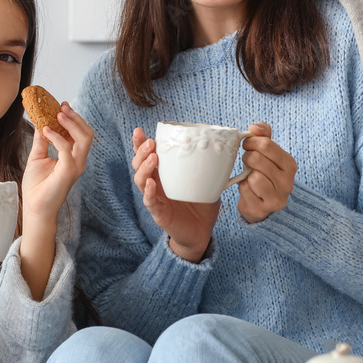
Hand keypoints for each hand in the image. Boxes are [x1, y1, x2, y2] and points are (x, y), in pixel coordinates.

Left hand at [22, 102, 93, 222]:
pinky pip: (67, 148)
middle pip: (87, 133)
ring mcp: (76, 166)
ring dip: (71, 123)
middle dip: (75, 117)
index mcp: (73, 157)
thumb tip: (40, 123)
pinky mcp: (69, 171)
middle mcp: (78, 161)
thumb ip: (42, 141)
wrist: (35, 207)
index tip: (61, 105)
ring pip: (84, 138)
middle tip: (62, 106)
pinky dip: (57, 137)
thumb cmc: (37, 187)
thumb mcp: (37, 157)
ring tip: (57, 114)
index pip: (79, 133)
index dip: (72, 118)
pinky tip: (45, 130)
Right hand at [131, 127, 219, 262]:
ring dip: (144, 168)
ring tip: (153, 158)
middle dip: (141, 152)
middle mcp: (155, 184)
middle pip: (139, 165)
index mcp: (164, 174)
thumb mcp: (206, 182)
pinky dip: (148, 192)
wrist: (201, 232)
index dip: (140, 143)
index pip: (147, 155)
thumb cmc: (202, 205)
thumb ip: (210, 167)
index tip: (139, 130)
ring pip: (140, 180)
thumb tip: (223, 147)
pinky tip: (150, 184)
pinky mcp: (158, 213)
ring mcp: (155, 198)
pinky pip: (149, 201)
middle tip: (150, 143)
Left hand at [237, 122, 296, 222]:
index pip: (266, 144)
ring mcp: (277, 198)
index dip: (251, 142)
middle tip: (248, 162)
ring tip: (249, 176)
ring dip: (246, 175)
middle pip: (257, 159)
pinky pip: (246, 190)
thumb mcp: (266, 153)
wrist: (261, 203)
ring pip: (253, 176)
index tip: (247, 145)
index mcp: (290, 165)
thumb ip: (263, 135)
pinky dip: (242, 187)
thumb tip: (254, 127)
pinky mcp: (263, 209)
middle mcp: (287, 182)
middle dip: (247, 157)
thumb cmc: (262, 173)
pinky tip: (248, 190)